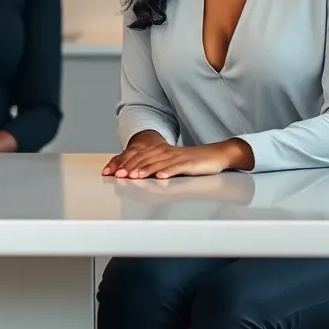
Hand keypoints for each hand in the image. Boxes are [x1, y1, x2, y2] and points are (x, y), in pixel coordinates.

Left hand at [104, 140, 248, 179]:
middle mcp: (166, 152)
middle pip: (145, 159)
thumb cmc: (191, 162)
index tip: (114, 172)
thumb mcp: (170, 163)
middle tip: (119, 175)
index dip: (126, 163)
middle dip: (130, 167)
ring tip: (134, 176)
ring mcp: (177, 158)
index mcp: (161, 151)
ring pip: (158, 163)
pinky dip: (167, 172)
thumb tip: (136, 174)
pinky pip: (176, 168)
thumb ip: (154, 166)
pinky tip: (160, 177)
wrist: (214, 156)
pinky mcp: (188, 164)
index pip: (139, 156)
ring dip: (145, 170)